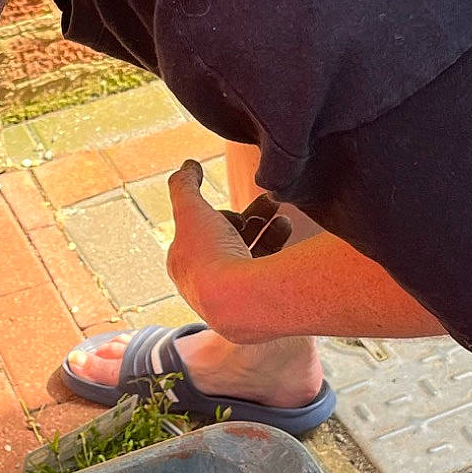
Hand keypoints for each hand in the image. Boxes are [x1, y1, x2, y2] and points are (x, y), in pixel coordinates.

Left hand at [166, 161, 266, 332]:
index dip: (220, 216)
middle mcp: (205, 285)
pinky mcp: (257, 307)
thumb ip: (184, 185)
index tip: (236, 211)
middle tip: (270, 202)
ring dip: (267, 230)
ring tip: (283, 216)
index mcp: (184, 265)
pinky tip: (287, 232)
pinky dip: (278, 249)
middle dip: (250, 219)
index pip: (201, 234)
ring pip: (251, 256)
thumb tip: (188, 166)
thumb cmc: (210, 256)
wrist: (241, 302)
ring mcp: (232, 298)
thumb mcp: (190, 210)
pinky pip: (268, 272)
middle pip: (229, 243)